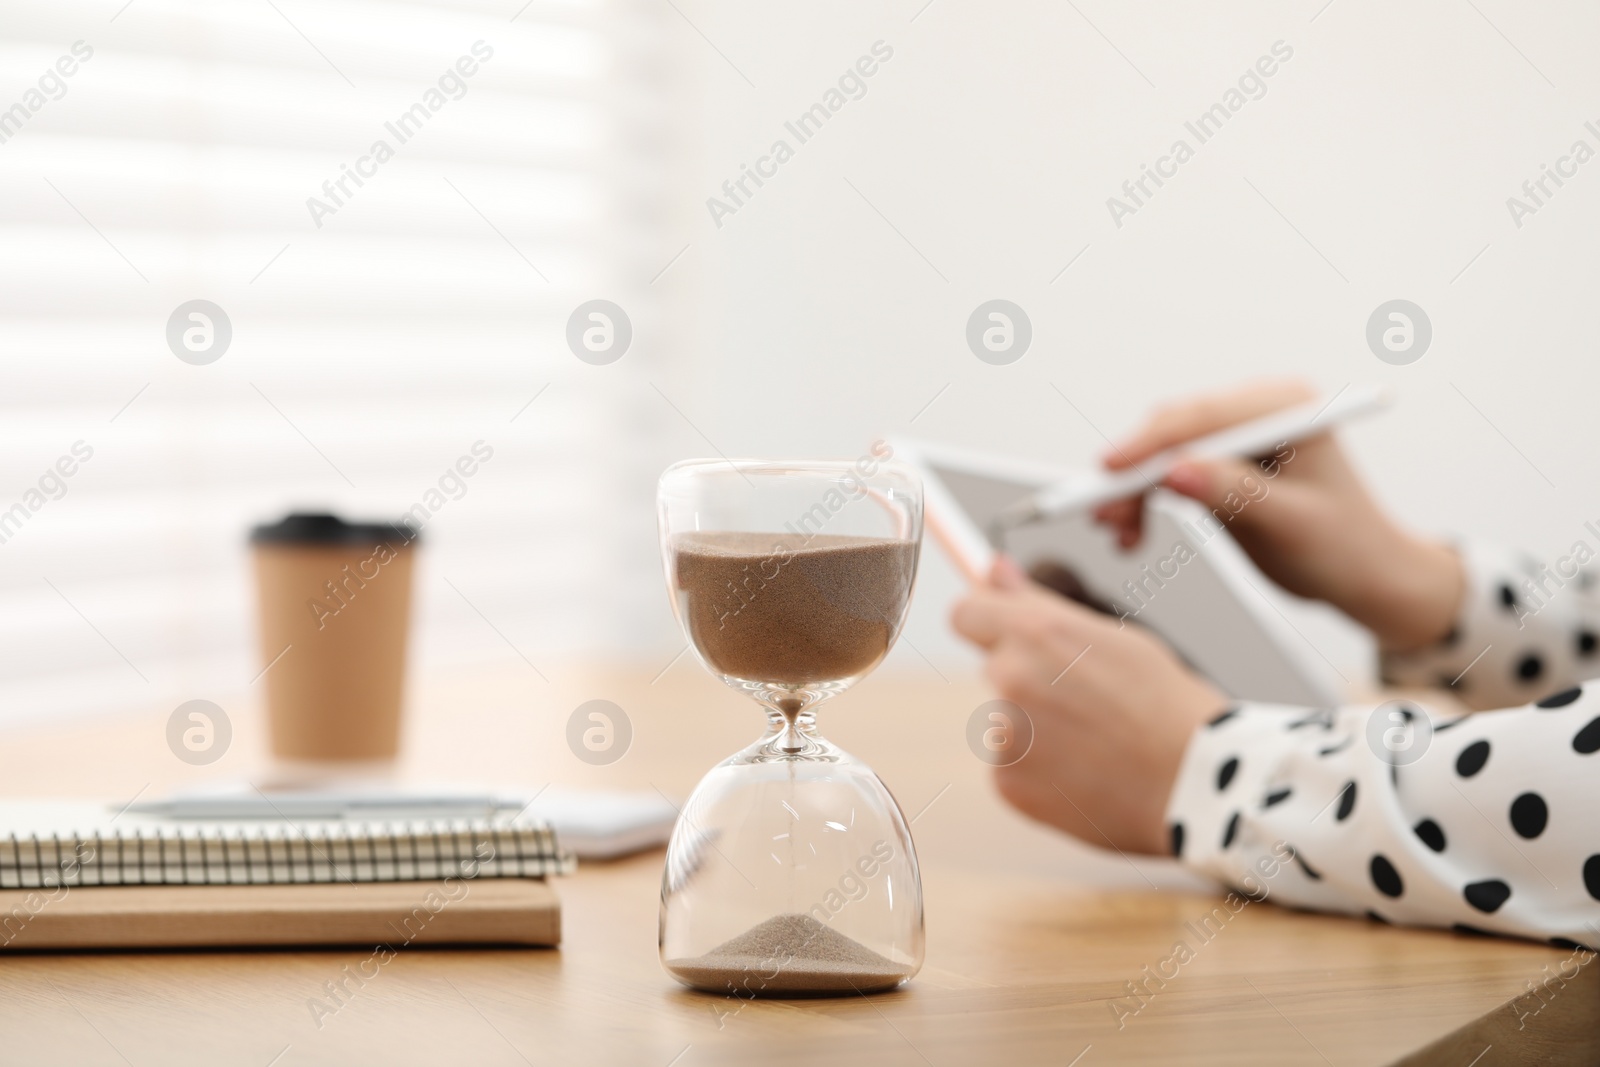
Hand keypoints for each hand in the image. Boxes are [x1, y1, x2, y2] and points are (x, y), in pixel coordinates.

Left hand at [951, 556, 1225, 855]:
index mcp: (1037, 631)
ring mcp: (1005, 734)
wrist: (1197, 783)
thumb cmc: (1165, 704)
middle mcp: (1011, 677)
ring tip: (1096, 742)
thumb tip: (992, 569)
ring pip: (1006, 719)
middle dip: (1027, 676)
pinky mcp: (1006, 782)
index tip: (1004, 632)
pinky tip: (1085, 774)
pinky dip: (1039, 771)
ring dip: (1036, 727)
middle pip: (994, 666)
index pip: (966, 613)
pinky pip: (1011, 766)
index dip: (986, 620)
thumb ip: (1039, 603)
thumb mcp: (1111, 638)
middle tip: (1088, 701)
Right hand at [1093, 379, 1462, 651]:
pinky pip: (1165, 474)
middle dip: (1134, 474)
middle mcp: (1256, 412)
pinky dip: (1143, 502)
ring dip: (1132, 493)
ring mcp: (1235, 438)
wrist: (1364, 576)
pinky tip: (1132, 532)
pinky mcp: (1219, 465)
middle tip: (1104, 514)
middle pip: (1174, 431)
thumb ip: (1233, 491)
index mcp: (1286, 407)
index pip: (1203, 416)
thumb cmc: (1346, 547)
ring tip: (1118, 533)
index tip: (1110, 469)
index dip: (1150, 442)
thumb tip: (1173, 471)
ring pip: (1161, 453)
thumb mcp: (1290, 521)